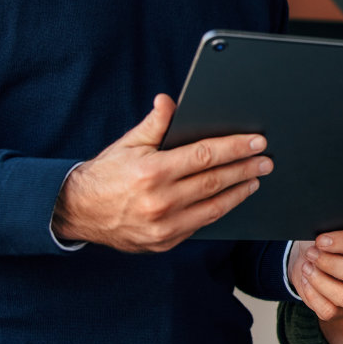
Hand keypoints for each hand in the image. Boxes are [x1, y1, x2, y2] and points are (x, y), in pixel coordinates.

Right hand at [52, 94, 269, 251]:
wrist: (77, 211)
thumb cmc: (106, 174)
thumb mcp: (127, 144)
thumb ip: (154, 124)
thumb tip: (169, 101)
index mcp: (152, 172)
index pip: (204, 156)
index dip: (234, 148)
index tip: (256, 142)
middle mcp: (160, 201)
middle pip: (215, 181)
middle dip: (245, 169)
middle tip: (265, 161)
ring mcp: (163, 226)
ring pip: (214, 207)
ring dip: (239, 192)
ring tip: (254, 179)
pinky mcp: (164, 242)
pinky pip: (200, 224)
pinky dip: (219, 210)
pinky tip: (230, 198)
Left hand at [291, 213, 342, 319]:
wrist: (307, 259)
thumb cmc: (321, 242)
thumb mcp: (330, 227)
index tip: (320, 239)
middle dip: (330, 264)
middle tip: (311, 254)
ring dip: (320, 281)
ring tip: (307, 268)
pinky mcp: (341, 310)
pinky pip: (329, 310)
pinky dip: (313, 296)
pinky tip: (307, 282)